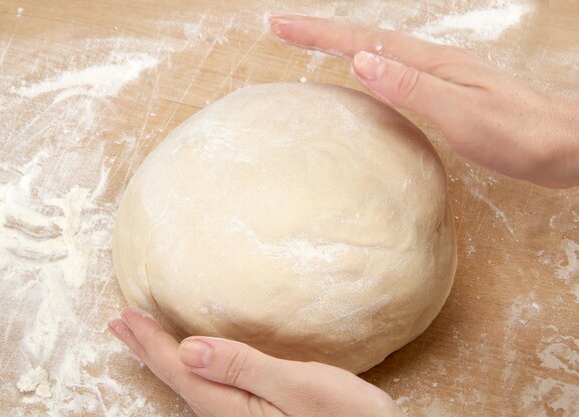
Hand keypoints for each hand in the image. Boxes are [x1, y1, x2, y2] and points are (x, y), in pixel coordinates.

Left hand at [108, 307, 405, 416]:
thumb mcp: (298, 387)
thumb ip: (241, 367)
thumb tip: (188, 350)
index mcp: (231, 406)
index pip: (178, 368)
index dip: (149, 340)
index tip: (125, 314)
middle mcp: (227, 416)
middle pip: (175, 378)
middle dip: (145, 348)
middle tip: (118, 322)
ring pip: (187, 383)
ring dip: (161, 356)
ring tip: (140, 337)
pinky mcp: (251, 415)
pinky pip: (205, 387)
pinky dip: (186, 366)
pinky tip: (187, 361)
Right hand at [268, 15, 578, 188]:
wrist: (564, 145)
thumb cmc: (520, 134)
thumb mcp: (463, 113)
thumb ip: (412, 87)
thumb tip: (361, 61)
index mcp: (429, 64)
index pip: (360, 42)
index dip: (316, 34)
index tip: (277, 24)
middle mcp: (430, 63)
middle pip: (363, 39)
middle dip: (318, 32)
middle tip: (279, 27)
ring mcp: (437, 76)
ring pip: (375, 53)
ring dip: (337, 45)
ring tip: (308, 43)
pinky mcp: (444, 92)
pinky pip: (391, 72)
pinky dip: (364, 66)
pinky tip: (361, 74)